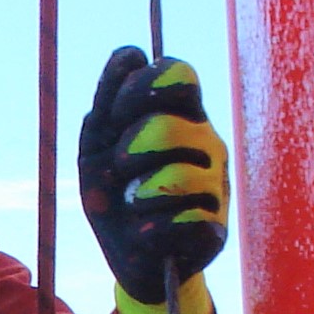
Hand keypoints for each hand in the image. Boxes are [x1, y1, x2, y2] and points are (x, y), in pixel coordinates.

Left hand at [76, 47, 229, 313]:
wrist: (128, 259)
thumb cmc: (114, 194)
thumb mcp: (96, 146)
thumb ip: (107, 100)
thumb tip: (131, 54)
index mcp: (180, 115)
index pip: (178, 73)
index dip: (141, 87)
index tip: (116, 114)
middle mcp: (206, 143)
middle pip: (170, 126)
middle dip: (131, 147)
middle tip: (120, 166)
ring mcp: (216, 186)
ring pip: (180, 176)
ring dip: (140, 193)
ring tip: (134, 204)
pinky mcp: (216, 231)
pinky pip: (189, 222)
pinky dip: (155, 230)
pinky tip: (145, 234)